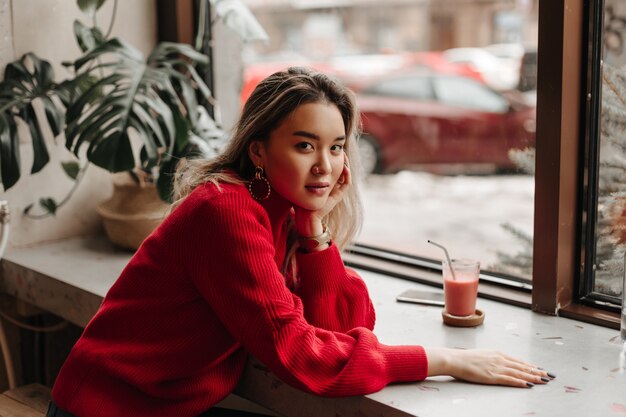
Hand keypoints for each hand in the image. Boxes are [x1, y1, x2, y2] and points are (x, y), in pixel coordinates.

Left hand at [294, 155, 350, 236]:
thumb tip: (291, 159)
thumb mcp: (298, 182)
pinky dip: (347, 174)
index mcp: (322, 181)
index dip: (331, 156)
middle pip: (339, 167)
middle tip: (338, 148)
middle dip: (339, 158)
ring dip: (345, 164)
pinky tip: (344, 167)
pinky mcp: (338, 196)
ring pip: (345, 174)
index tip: (327, 148)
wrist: (305, 217)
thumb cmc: (299, 200)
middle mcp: (331, 185)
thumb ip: (299, 173)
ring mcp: (335, 190)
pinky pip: (347, 183)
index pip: (330, 165)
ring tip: (343, 154)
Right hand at [425, 347, 554, 387]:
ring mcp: (497, 367)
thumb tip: (500, 363)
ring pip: (519, 373)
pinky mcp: (492, 376)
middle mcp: (500, 359)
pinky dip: (520, 382)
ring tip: (544, 381)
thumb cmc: (466, 358)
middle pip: (522, 367)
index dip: (531, 366)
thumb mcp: (483, 355)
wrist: (455, 359)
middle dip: (537, 372)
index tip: (541, 369)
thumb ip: (493, 359)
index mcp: (498, 353)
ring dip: (533, 377)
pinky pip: (509, 380)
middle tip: (549, 375)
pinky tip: (528, 385)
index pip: (519, 361)